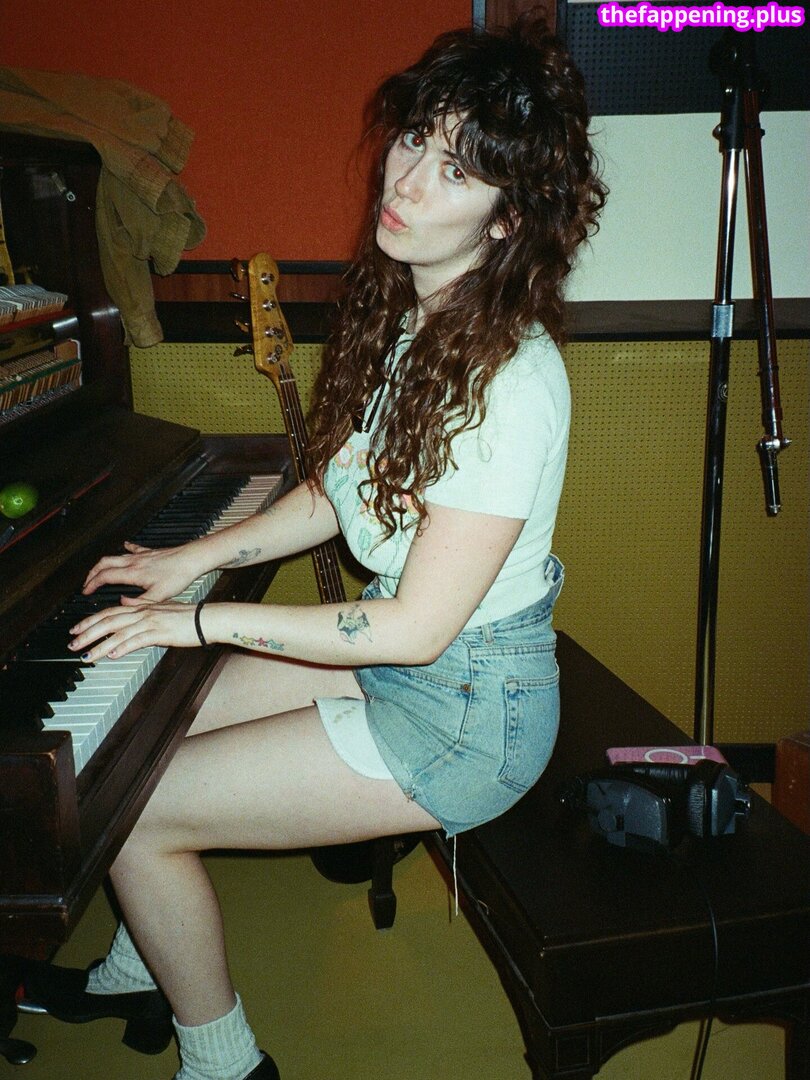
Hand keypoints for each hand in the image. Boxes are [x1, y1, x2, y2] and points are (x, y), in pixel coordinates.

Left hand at [68, 597, 204, 661]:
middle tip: (73, 644)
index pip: (109, 612)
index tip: (76, 629)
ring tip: (86, 656)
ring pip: (118, 633)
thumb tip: (125, 601)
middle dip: (87, 633)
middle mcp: (142, 612)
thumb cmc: (188, 615)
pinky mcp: (160, 633)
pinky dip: (123, 647)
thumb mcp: (161, 606)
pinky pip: (137, 640)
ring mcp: (150, 622)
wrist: (207, 618)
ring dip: (100, 645)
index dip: (90, 620)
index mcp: (141, 606)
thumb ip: (141, 604)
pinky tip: (112, 655)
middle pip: (108, 621)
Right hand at [83, 542, 204, 602]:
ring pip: (115, 556)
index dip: (92, 584)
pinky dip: (125, 549)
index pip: (105, 577)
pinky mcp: (150, 552)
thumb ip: (139, 602)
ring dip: (103, 564)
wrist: (192, 559)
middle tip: (87, 582)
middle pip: (104, 564)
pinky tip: (125, 546)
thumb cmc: (178, 575)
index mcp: (133, 573)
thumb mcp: (159, 595)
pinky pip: (133, 549)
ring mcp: (141, 555)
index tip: (86, 591)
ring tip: (99, 570)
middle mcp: (134, 562)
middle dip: (92, 573)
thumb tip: (122, 603)